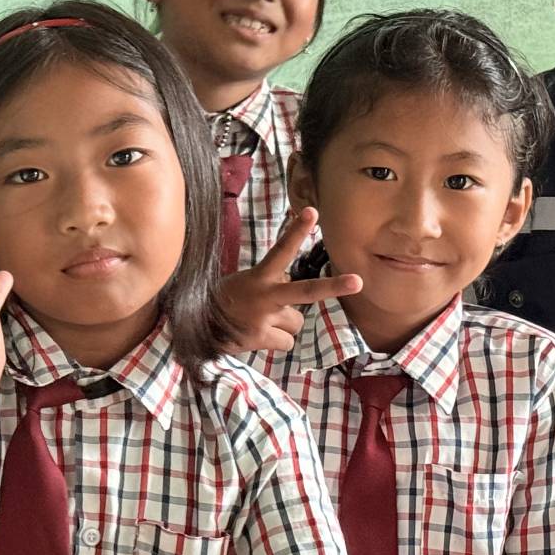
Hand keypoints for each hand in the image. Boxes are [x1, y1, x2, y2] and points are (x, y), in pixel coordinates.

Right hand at [215, 209, 362, 352]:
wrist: (197, 326)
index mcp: (258, 276)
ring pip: (296, 322)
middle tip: (357, 281)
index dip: (297, 231)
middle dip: (334, 286)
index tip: (313, 212)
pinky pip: (286, 342)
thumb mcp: (246, 283)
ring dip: (283, 324)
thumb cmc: (225, 300)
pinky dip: (276, 341)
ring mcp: (264, 319)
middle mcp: (264, 296)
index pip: (281, 249)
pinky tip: (259, 336)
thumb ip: (271, 284)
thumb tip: (293, 293)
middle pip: (306, 291)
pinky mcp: (261, 339)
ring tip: (261, 322)